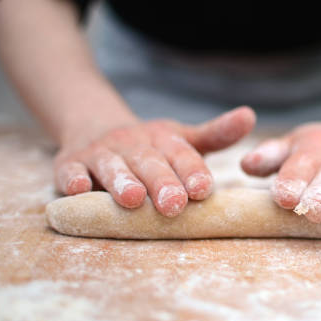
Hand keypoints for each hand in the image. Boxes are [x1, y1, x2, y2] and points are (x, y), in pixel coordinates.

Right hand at [54, 106, 254, 216]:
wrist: (94, 129)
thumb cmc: (151, 147)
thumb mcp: (183, 139)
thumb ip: (216, 134)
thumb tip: (251, 116)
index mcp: (164, 140)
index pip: (182, 156)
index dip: (192, 172)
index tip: (204, 190)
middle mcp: (134, 145)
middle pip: (150, 165)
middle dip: (162, 184)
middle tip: (174, 205)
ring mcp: (101, 154)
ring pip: (112, 168)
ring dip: (122, 183)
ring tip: (133, 200)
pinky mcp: (70, 163)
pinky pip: (69, 170)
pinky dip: (74, 180)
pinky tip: (79, 189)